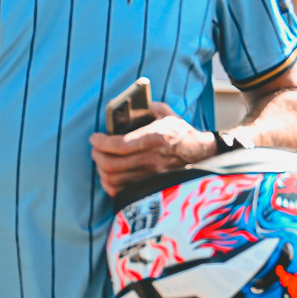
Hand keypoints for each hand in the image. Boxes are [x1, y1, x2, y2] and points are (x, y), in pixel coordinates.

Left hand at [90, 101, 215, 195]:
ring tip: (100, 160)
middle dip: (97, 155)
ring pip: (113, 179)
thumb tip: (123, 106)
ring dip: (101, 169)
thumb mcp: (166, 113)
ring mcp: (151, 176)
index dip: (101, 142)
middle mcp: (152, 160)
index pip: (119, 144)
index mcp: (155, 138)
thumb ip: (146, 107)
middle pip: (111, 164)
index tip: (94, 138)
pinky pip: (121, 191)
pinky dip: (109, 184)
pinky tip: (108, 175)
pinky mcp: (150, 187)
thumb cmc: (180, 132)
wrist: (202, 155)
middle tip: (95, 148)